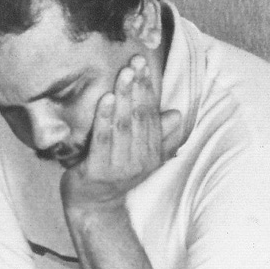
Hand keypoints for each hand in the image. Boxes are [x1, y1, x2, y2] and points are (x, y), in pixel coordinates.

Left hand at [61, 54, 182, 211]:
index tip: (143, 64)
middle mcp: (141, 160)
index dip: (148, 88)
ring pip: (124, 126)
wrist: (93, 207)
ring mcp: (120, 168)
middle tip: (134, 62)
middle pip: (140, 117)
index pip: (152, 114)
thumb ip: (158, 135)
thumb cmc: (113, 175)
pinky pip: (103, 140)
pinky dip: (104, 118)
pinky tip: (105, 98)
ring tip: (123, 74)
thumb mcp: (140, 155)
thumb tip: (176, 113)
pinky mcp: (98, 172)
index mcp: (153, 153)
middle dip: (138, 87)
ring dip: (124, 98)